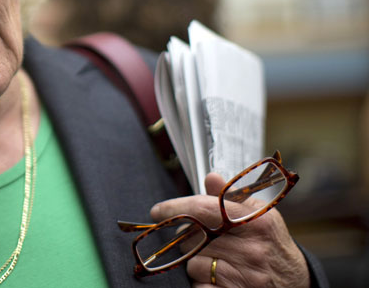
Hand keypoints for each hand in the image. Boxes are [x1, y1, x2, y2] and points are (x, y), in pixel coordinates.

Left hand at [150, 173, 310, 287]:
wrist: (296, 280)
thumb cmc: (270, 241)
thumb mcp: (258, 214)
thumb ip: (230, 197)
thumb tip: (211, 177)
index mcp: (255, 222)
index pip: (202, 209)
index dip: (174, 208)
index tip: (157, 211)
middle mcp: (252, 249)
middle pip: (192, 238)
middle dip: (188, 238)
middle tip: (202, 239)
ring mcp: (246, 276)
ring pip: (193, 264)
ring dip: (197, 261)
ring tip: (217, 259)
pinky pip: (199, 286)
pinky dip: (202, 282)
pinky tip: (216, 277)